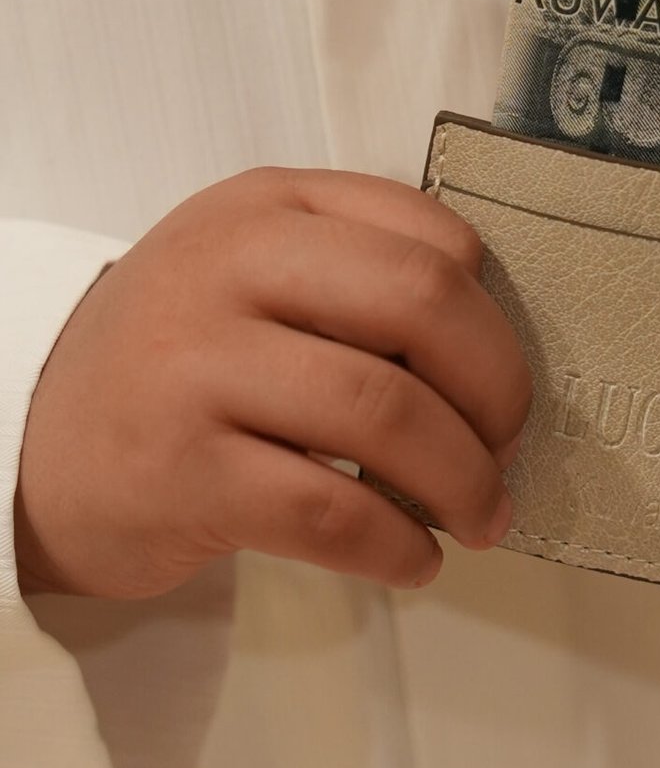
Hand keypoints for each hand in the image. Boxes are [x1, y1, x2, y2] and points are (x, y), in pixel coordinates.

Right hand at [15, 168, 532, 599]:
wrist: (37, 440)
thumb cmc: (181, 361)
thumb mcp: (254, 274)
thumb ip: (361, 279)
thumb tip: (499, 364)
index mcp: (267, 207)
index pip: (431, 237)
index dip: (494, 320)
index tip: (499, 383)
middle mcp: (228, 269)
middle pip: (421, 305)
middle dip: (497, 391)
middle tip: (505, 450)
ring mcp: (197, 368)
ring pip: (383, 413)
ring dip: (461, 480)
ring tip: (478, 517)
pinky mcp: (181, 472)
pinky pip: (328, 512)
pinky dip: (396, 546)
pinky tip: (414, 561)